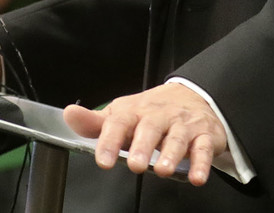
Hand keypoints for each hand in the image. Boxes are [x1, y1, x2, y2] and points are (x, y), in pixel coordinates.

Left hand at [62, 82, 226, 186]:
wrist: (191, 95)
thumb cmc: (151, 112)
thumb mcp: (122, 114)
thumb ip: (95, 122)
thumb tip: (69, 115)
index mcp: (134, 110)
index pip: (119, 122)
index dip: (109, 140)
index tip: (102, 160)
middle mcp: (158, 115)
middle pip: (150, 127)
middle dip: (142, 146)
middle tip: (135, 165)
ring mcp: (182, 124)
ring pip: (178, 137)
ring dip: (171, 153)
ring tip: (162, 170)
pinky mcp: (204, 135)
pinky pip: (204, 148)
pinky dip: (202, 162)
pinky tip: (196, 177)